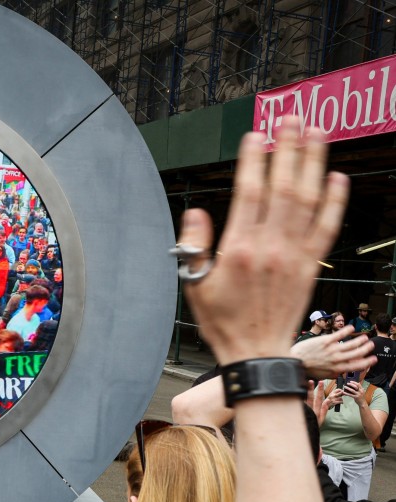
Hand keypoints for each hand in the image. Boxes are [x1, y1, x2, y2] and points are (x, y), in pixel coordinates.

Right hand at [176, 119, 348, 364]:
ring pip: (307, 200)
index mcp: (239, 249)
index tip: (257, 135)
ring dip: (313, 163)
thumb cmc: (221, 320)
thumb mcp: (193, 285)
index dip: (254, 160)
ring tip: (317, 133)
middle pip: (282, 187)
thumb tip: (196, 213)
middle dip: (288, 149)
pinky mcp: (311, 266)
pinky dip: (334, 202)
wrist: (255, 353)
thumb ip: (195, 247)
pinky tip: (337, 178)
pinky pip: (326, 228)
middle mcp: (270, 247)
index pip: (248, 193)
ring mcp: (294, 256)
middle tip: (291, 119)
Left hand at [289, 326, 375, 378]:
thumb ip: (335, 372)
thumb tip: (344, 371)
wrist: (294, 361)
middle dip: (366, 349)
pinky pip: (339, 334)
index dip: (367, 362)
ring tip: (365, 337)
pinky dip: (347, 330)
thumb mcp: (324, 374)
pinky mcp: (325, 341)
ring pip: (351, 344)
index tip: (373, 359)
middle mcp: (337, 359)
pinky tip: (351, 328)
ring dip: (360, 340)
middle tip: (371, 345)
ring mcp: (331, 350)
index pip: (357, 366)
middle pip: (357, 353)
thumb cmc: (308, 368)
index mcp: (337, 369)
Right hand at [320, 382, 344, 415]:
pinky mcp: (334, 402)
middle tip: (345, 394)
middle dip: (343, 393)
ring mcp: (333, 398)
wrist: (325, 405)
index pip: (338, 389)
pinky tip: (341, 402)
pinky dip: (342, 402)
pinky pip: (341, 401)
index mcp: (331, 393)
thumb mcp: (331, 395)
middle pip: (341, 392)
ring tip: (341, 400)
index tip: (342, 391)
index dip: (341, 390)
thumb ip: (335, 393)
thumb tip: (342, 392)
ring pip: (341, 398)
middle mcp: (332, 395)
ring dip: (342, 399)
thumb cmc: (329, 400)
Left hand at [342, 378, 366, 406]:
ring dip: (348, 388)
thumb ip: (359, 389)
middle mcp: (361, 391)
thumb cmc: (361, 397)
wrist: (362, 403)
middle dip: (351, 384)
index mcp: (362, 389)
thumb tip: (356, 384)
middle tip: (347, 383)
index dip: (354, 382)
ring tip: (344, 386)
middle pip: (355, 386)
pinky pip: (350, 395)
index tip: (350, 381)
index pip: (358, 384)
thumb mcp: (361, 392)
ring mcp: (358, 394)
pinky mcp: (356, 397)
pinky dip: (346, 393)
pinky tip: (344, 392)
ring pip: (352, 390)